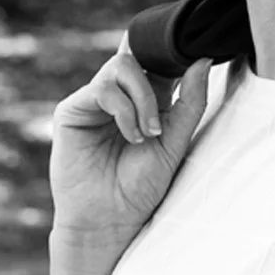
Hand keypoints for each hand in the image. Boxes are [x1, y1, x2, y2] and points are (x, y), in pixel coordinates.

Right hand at [48, 42, 212, 241]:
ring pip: (121, 66)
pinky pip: (102, 88)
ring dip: (141, 100)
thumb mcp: (176, 141)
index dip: (171, 57)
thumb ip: (191, 101)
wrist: (110, 219)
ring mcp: (93, 101)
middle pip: (139, 54)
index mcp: (145, 99)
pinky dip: (124, 111)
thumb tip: (203, 59)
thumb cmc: (141, 188)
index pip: (157, 60)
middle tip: (158, 128)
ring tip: (145, 136)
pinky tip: (130, 137)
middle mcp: (119, 96)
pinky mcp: (72, 109)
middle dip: (154, 88)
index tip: (188, 67)